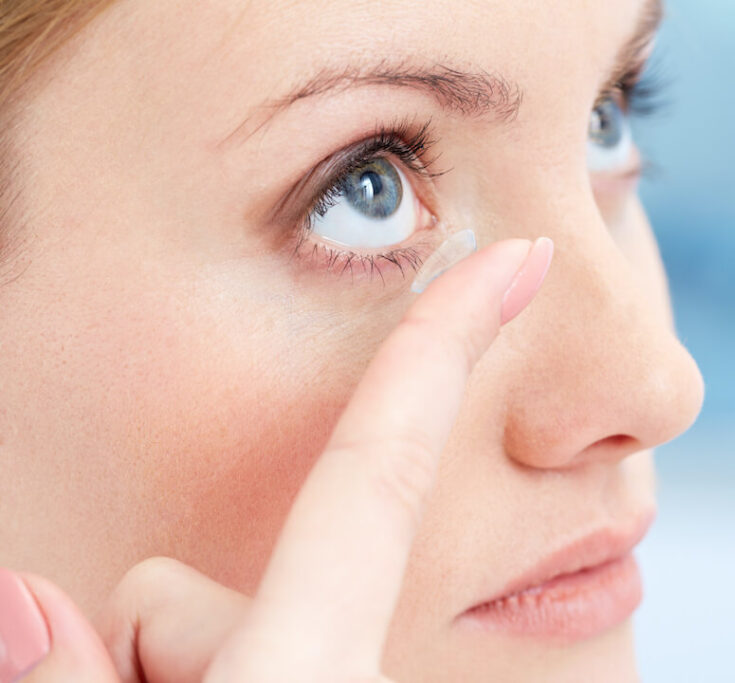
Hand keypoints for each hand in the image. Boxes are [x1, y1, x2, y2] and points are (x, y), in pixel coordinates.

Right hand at [0, 236, 553, 682]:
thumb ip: (71, 676)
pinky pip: (276, 667)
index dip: (446, 341)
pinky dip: (230, 681)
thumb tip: (23, 598)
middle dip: (168, 630)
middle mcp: (355, 681)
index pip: (382, 467)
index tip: (519, 259)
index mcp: (309, 672)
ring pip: (239, 631)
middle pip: (225, 579)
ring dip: (189, 668)